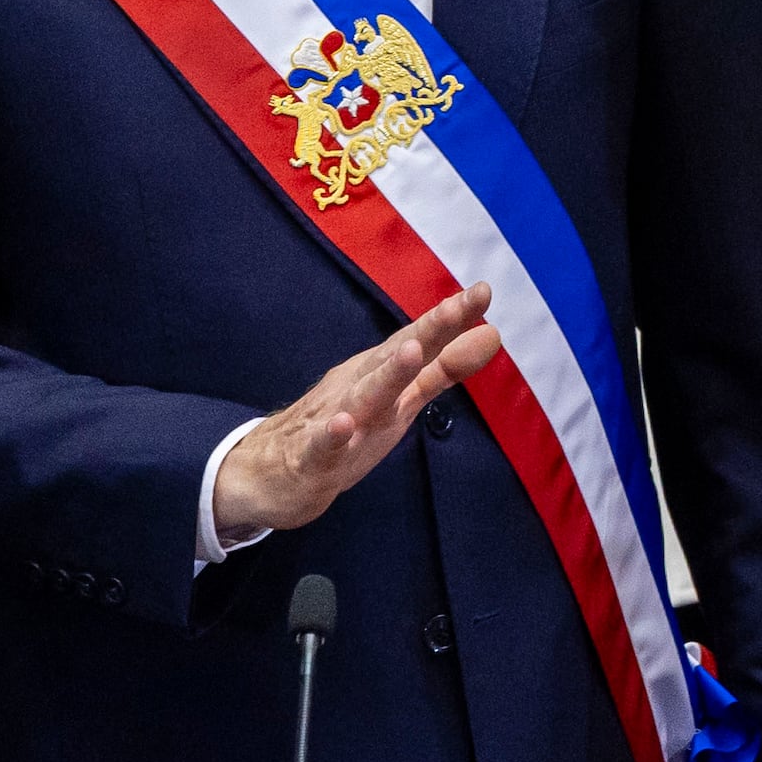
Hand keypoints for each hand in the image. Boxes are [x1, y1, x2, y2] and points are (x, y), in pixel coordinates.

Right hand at [211, 284, 494, 540]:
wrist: (269, 471)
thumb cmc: (346, 426)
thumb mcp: (401, 397)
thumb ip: (444, 368)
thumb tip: (492, 333)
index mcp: (380, 371)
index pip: (418, 338)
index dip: (450, 317)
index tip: (482, 291)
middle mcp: (358, 386)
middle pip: (395, 357)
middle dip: (427, 332)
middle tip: (458, 306)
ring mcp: (333, 419)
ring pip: (362, 396)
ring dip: (387, 374)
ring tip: (412, 352)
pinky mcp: (310, 458)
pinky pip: (321, 446)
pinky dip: (331, 436)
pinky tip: (343, 425)